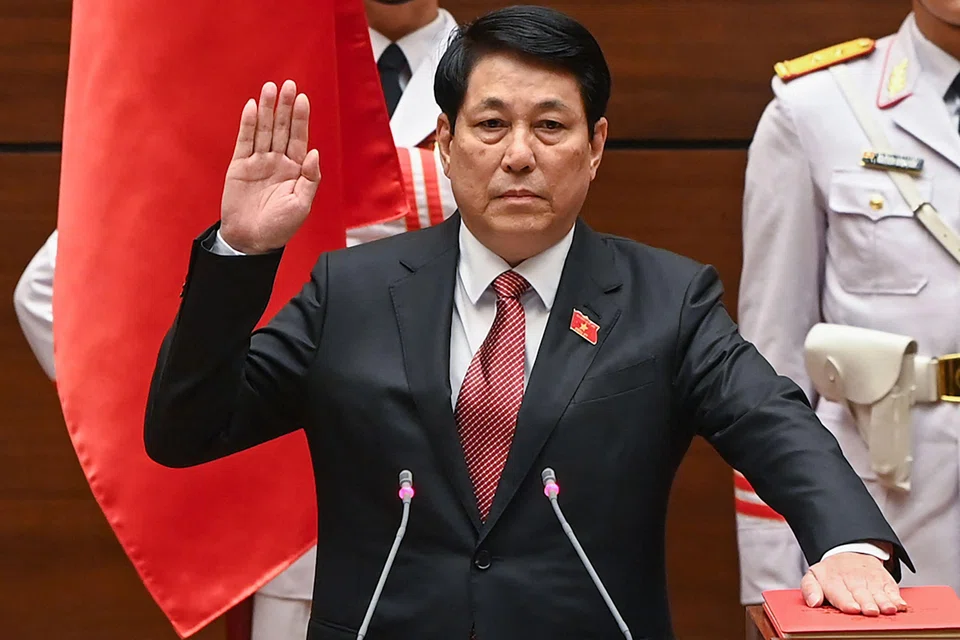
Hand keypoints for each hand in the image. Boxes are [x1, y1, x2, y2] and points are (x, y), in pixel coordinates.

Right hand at [220, 80, 320, 253]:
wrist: (251, 240)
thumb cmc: (279, 227)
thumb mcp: (301, 204)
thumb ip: (310, 178)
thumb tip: (314, 152)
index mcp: (295, 170)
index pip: (299, 139)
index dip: (301, 119)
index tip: (303, 99)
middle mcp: (277, 162)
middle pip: (282, 129)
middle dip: (285, 107)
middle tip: (288, 85)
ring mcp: (258, 162)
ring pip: (264, 130)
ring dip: (267, 110)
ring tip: (270, 88)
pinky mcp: (240, 166)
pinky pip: (245, 141)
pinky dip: (248, 125)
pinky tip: (253, 108)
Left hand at [801, 552, 907, 615]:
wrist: (849, 552)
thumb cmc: (831, 573)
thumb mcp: (813, 576)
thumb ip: (810, 589)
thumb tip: (812, 602)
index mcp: (833, 580)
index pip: (839, 592)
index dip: (846, 601)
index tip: (852, 608)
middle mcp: (853, 579)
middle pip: (861, 593)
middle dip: (866, 602)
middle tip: (870, 611)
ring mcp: (870, 579)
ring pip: (878, 591)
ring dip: (884, 601)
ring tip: (889, 609)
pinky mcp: (885, 580)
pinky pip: (892, 588)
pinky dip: (897, 597)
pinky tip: (900, 605)